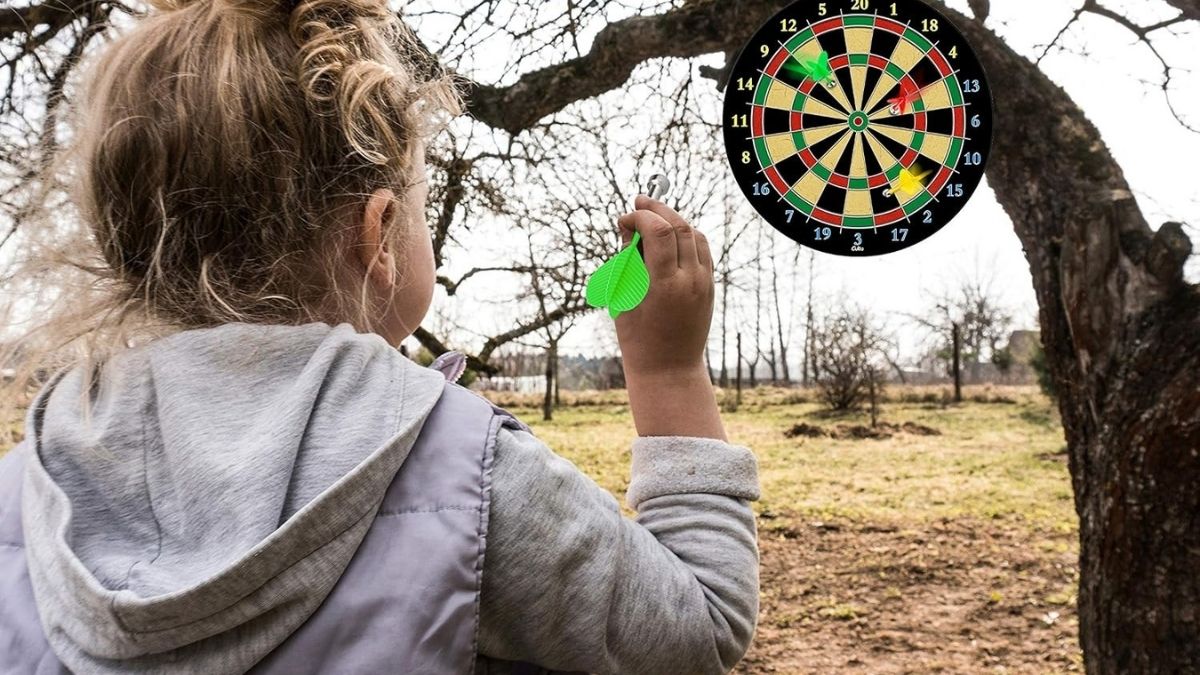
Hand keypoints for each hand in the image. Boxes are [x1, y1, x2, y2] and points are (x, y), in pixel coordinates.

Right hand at [614, 195, 714, 378]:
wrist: (669, 370)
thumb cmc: (638, 339)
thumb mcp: (624, 298)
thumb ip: (627, 261)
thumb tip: (629, 229)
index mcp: (665, 285)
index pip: (659, 231)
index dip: (640, 216)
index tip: (624, 218)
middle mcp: (690, 281)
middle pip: (680, 227)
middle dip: (658, 209)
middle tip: (638, 202)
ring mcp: (704, 283)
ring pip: (695, 235)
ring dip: (674, 220)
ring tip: (652, 218)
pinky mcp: (709, 287)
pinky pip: (702, 251)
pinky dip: (686, 236)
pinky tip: (668, 237)